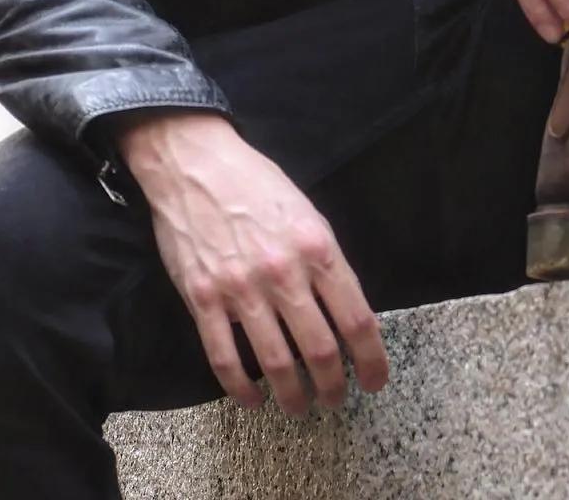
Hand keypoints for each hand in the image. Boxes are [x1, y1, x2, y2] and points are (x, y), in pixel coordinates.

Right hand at [115, 112, 389, 415]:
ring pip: (275, 364)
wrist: (195, 163)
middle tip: (335, 400)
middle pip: (319, 350)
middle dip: (333, 387)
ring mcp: (240, 288)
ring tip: (299, 406)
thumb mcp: (307, 212)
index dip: (370, 360)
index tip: (373, 380)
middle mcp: (283, 272)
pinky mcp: (203, 299)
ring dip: (292, 396)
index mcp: (316, 247)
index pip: (356, 319)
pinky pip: (224, 359)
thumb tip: (345, 311)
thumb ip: (326, 261)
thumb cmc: (255, 183)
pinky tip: (252, 399)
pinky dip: (241, 389)